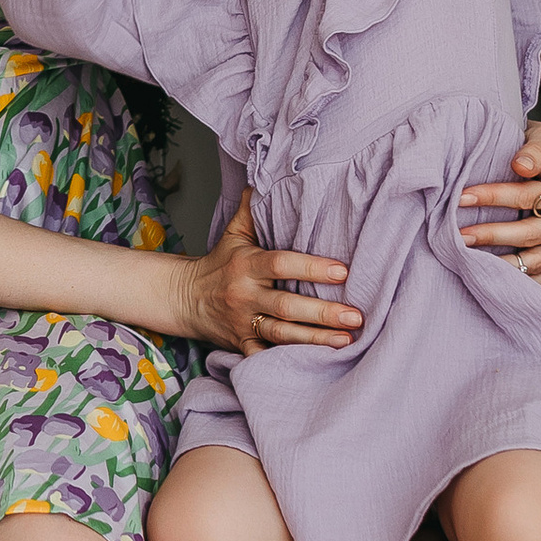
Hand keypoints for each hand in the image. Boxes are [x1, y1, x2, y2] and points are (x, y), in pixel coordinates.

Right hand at [174, 194, 363, 352]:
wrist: (184, 298)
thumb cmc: (219, 263)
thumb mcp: (233, 233)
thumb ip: (254, 209)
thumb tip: (268, 176)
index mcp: (246, 265)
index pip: (282, 264)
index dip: (312, 267)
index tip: (343, 271)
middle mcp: (244, 295)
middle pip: (287, 306)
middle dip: (323, 313)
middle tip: (356, 315)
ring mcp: (242, 323)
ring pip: (282, 334)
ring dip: (316, 340)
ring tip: (347, 339)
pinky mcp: (241, 345)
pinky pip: (265, 357)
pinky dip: (288, 362)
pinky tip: (317, 365)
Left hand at [458, 124, 540, 285]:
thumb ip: (535, 147)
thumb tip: (520, 165)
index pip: (530, 196)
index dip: (494, 197)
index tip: (463, 197)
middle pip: (530, 234)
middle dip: (492, 234)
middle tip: (459, 234)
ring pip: (535, 262)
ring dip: (500, 263)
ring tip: (468, 258)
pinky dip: (517, 282)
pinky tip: (490, 276)